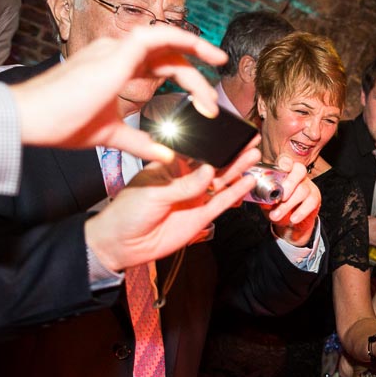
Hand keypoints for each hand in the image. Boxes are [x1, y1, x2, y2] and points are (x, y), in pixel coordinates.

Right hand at [12, 26, 227, 162]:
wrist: (33, 119)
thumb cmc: (61, 124)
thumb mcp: (110, 135)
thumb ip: (140, 142)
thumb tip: (165, 153)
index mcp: (114, 68)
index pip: (159, 66)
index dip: (187, 81)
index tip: (206, 103)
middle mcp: (116, 53)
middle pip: (167, 55)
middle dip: (197, 75)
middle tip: (214, 101)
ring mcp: (115, 50)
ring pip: (166, 42)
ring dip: (195, 53)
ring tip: (217, 66)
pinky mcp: (116, 54)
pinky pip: (156, 35)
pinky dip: (180, 38)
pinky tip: (199, 50)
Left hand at [84, 147, 261, 271]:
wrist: (123, 245)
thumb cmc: (126, 213)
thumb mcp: (153, 192)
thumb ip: (184, 184)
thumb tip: (207, 171)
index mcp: (168, 167)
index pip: (194, 151)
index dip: (210, 142)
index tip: (226, 131)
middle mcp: (184, 181)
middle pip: (213, 164)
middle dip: (231, 152)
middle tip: (249, 140)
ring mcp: (194, 198)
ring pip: (220, 181)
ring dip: (237, 169)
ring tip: (253, 156)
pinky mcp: (201, 217)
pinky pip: (221, 202)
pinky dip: (235, 192)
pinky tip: (247, 182)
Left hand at [264, 159, 319, 245]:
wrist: (289, 222)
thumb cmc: (277, 207)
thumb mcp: (267, 203)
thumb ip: (265, 200)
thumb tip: (262, 200)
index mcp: (284, 172)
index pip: (287, 162)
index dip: (286, 163)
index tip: (283, 168)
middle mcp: (298, 175)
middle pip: (299, 171)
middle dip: (290, 183)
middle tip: (280, 198)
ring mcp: (308, 185)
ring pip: (303, 190)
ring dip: (288, 204)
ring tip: (276, 215)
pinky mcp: (315, 197)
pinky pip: (311, 202)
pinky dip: (301, 212)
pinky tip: (293, 219)